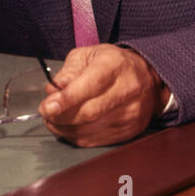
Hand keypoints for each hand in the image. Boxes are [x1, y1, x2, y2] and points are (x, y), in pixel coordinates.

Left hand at [39, 44, 168, 146]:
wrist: (148, 79)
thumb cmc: (114, 65)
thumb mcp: (89, 54)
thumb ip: (69, 71)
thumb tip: (53, 90)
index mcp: (114, 66)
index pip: (90, 86)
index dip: (66, 99)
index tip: (47, 107)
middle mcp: (126, 91)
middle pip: (89, 112)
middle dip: (61, 116)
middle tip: (46, 112)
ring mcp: (129, 114)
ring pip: (90, 130)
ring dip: (65, 128)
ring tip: (53, 119)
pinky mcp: (128, 132)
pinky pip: (95, 141)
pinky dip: (75, 136)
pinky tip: (68, 127)